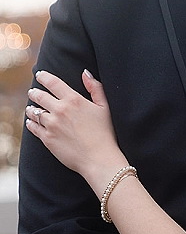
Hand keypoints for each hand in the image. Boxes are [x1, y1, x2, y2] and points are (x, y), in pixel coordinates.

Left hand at [25, 70, 125, 191]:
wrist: (99, 160)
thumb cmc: (105, 135)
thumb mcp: (104, 108)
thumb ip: (95, 88)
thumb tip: (85, 73)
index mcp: (73, 100)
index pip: (52, 82)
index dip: (44, 77)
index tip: (39, 75)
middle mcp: (60, 110)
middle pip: (39, 96)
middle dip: (34, 93)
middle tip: (33, 93)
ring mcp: (52, 125)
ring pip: (34, 112)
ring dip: (32, 109)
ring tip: (31, 109)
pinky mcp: (48, 139)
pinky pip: (34, 128)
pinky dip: (31, 123)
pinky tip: (31, 122)